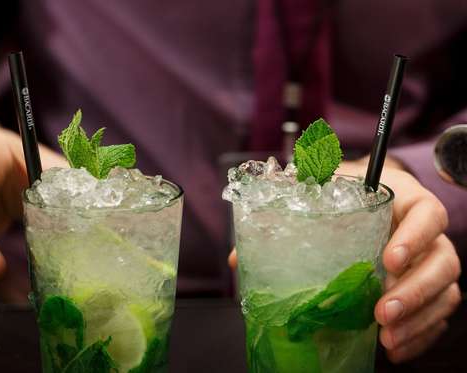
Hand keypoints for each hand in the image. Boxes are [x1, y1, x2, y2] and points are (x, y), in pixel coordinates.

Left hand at [228, 157, 460, 362]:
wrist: (363, 198)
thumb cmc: (342, 194)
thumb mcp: (317, 191)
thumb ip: (284, 212)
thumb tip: (239, 258)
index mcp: (403, 200)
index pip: (428, 214)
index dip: (415, 237)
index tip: (388, 259)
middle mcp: (425, 231)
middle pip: (442, 260)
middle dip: (415, 290)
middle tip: (381, 311)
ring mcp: (430, 259)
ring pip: (445, 290)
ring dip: (418, 318)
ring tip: (386, 336)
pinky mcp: (428, 285)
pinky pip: (438, 312)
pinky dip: (420, 333)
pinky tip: (395, 348)